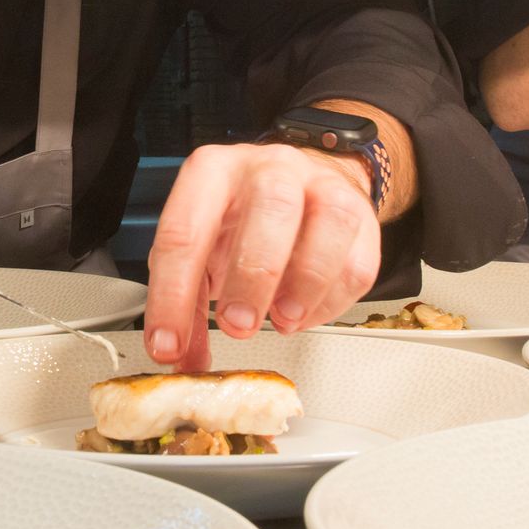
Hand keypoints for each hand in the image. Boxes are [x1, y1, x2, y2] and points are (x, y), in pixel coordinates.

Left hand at [143, 143, 380, 371]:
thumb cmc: (242, 220)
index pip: (185, 230)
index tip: (169, 345)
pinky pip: (357, 262)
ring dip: (305, 284)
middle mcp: (270, 169)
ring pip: (330, 222)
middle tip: (238, 326)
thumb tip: (184, 359)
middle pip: (271, 208)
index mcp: (213, 172)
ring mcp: (321, 186)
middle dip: (253, 277)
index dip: (172, 295)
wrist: (298, 187)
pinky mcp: (360, 215)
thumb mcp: (201, 249)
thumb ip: (189, 304)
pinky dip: (331, 301)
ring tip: (282, 320)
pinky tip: (305, 314)